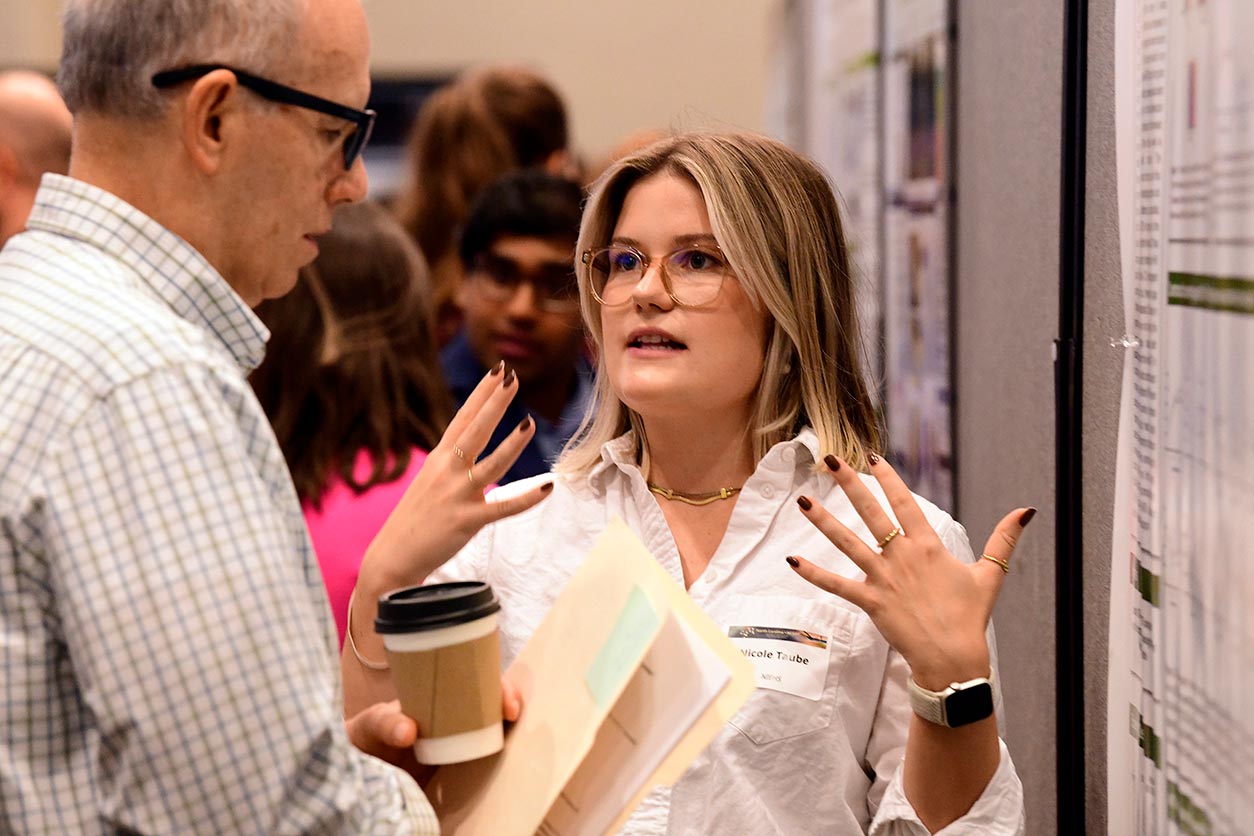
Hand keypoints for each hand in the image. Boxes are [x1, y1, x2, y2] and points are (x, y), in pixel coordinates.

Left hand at [345, 678, 523, 770]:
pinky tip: (506, 762)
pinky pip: (480, 762)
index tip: (508, 700)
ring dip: (509, 732)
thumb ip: (384, 723)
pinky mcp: (451, 770)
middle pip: (492, 704)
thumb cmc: (364, 737)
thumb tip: (410, 730)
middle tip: (513, 712)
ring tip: (517, 739)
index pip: (476, 681)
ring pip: (491, 731)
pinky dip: (495, 761)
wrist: (355, 769)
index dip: (498, 686)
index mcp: (437, 697)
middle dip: (510, 703)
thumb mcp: (370, 725)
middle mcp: (451, 716)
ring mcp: (454, 742)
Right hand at [362, 363, 554, 590]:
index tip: (498, 371)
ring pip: (491, 465)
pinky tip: (547, 487)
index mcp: (438, 459)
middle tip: (512, 378)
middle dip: (494, 403)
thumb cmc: (415, 519)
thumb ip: (452, 463)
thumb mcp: (430, 481)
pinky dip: (527, 499)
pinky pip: (503, 508)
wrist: (393, 556)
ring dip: (512, 444)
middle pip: (474, 431)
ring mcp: (457, 495)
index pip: (463, 418)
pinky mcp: (466, 521)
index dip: (482, 394)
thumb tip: (471, 446)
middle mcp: (447, 471)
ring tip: (529, 423)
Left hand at [787, 454, 1034, 689]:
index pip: (905, 502)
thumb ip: (1003, 540)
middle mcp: (903, 556)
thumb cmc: (970, 617)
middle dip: (851, 484)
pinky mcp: (871, 601)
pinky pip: (837, 585)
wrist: (954, 658)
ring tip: (802, 500)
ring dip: (823, 521)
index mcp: (928, 546)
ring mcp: (884, 578)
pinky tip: (792, 560)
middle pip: (872, 512)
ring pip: (848, 542)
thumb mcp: (989, 575)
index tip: (873, 456)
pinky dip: (814, 574)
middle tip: (830, 459)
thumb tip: (1026, 511)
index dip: (889, 478)